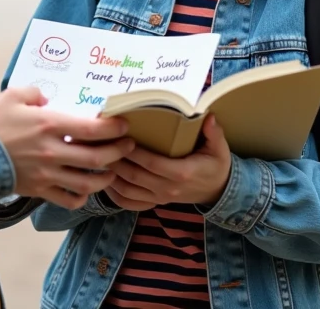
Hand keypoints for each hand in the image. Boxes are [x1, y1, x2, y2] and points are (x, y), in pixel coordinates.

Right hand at [0, 86, 134, 209]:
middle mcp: (53, 151)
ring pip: (87, 182)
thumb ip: (35, 92)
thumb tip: (47, 99)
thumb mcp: (13, 96)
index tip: (124, 125)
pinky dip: (81, 197)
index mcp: (50, 124)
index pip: (93, 128)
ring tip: (112, 170)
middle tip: (128, 146)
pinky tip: (86, 190)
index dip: (114, 128)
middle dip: (119, 152)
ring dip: (105, 177)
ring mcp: (47, 173)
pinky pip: (68, 199)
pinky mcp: (39, 190)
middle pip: (97, 157)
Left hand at [107, 115, 231, 208]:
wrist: (217, 190)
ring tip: (99, 157)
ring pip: (127, 190)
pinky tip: (105, 180)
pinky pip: (129, 203)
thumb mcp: (219, 148)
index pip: (152, 163)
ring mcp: (159, 197)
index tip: (120, 137)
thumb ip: (214, 133)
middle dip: (116, 159)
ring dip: (111, 175)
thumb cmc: (215, 165)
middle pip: (134, 175)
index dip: (134, 152)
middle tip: (101, 143)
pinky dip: (114, 194)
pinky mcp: (154, 202)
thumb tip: (208, 116)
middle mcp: (167, 188)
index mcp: (182, 173)